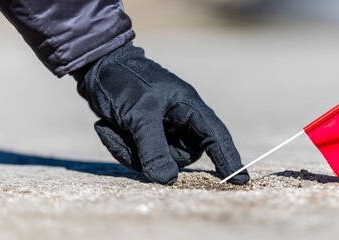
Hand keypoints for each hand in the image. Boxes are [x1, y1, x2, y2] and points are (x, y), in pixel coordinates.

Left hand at [72, 43, 248, 184]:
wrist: (97, 69)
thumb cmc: (125, 83)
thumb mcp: (139, 115)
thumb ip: (154, 148)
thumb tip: (167, 180)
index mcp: (189, 108)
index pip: (215, 137)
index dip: (229, 159)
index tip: (241, 181)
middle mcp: (180, 122)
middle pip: (180, 156)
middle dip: (152, 155)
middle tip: (129, 136)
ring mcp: (163, 130)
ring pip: (157, 161)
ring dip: (130, 151)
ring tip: (111, 127)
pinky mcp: (145, 136)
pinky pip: (140, 157)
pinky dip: (120, 147)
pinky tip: (106, 127)